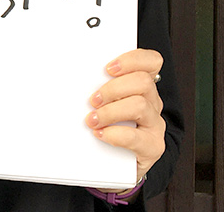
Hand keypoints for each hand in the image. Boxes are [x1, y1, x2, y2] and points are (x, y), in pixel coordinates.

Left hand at [85, 48, 164, 179]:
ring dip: (111, 111)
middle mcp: (153, 101)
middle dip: (113, 88)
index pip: (151, 61)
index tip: (108, 68)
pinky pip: (136, 137)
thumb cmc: (107, 125)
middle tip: (93, 99)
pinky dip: (114, 134)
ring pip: (140, 106)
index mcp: (142, 86)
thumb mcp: (104, 102)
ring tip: (92, 119)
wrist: (117, 163)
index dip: (132, 60)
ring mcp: (155, 124)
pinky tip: (100, 134)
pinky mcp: (152, 146)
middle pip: (143, 82)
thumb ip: (97, 87)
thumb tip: (69, 76)